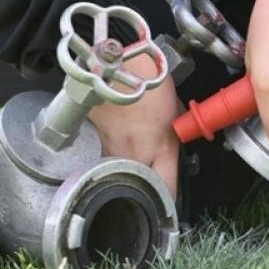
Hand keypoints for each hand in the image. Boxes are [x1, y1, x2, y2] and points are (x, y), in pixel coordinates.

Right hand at [87, 51, 181, 201]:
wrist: (116, 62)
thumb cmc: (148, 77)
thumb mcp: (173, 107)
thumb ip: (174, 129)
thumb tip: (173, 135)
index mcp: (160, 147)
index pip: (167, 189)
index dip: (169, 203)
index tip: (169, 206)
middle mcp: (134, 154)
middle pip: (140, 191)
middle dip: (146, 196)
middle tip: (150, 195)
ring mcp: (111, 149)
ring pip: (118, 178)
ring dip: (125, 179)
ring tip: (130, 174)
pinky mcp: (94, 140)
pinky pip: (103, 159)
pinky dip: (108, 161)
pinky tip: (112, 154)